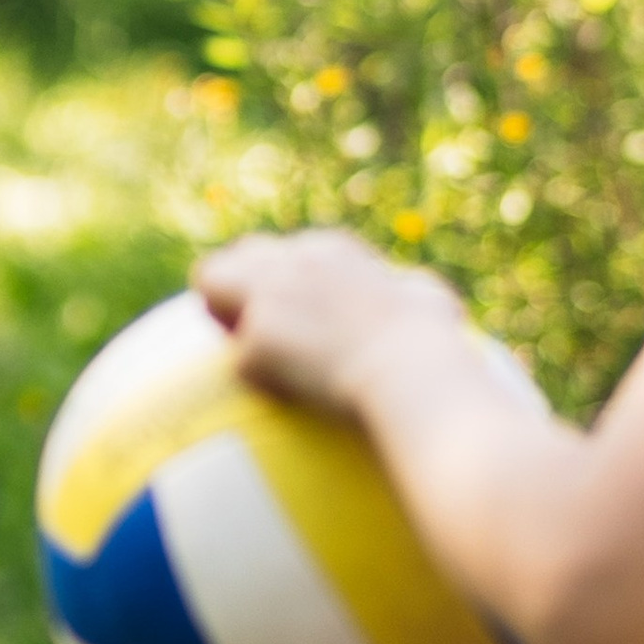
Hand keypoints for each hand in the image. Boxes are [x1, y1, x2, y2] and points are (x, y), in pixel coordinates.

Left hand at [196, 230, 466, 423]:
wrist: (412, 370)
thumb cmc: (432, 343)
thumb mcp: (428, 299)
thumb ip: (411, 289)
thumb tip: (422, 296)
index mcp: (330, 249)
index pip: (279, 251)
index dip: (277, 284)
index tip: (291, 314)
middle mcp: (292, 260)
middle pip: (236, 256)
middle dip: (233, 289)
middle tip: (245, 330)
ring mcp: (270, 295)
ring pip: (211, 284)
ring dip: (224, 318)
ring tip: (249, 353)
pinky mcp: (256, 338)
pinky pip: (239, 364)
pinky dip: (261, 383)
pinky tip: (285, 394)